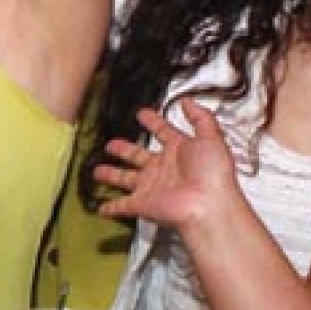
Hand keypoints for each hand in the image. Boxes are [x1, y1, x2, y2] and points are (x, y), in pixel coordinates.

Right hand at [95, 98, 239, 228]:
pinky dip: (111, 208)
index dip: (153, 122)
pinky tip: (101, 207)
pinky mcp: (142, 203)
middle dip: (125, 149)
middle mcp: (164, 168)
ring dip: (112, 175)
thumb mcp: (211, 137)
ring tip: (98, 171)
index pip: (163, 132)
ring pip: (125, 179)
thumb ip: (200, 117)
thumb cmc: (212, 173)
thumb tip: (187, 101)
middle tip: (111, 144)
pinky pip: (123, 205)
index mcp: (180, 151)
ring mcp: (152, 186)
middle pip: (138, 156)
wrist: (208, 206)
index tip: (142, 114)